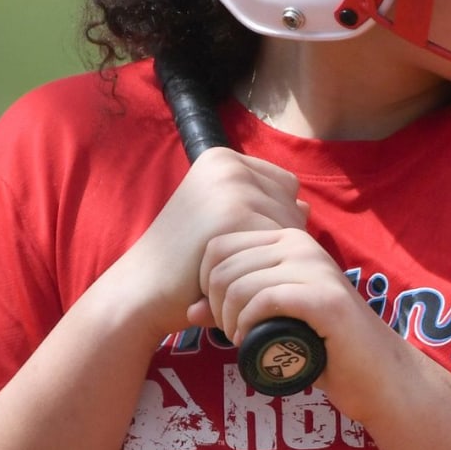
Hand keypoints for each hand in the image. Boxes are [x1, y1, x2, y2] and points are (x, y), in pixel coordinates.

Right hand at [103, 148, 307, 333]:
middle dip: (275, 240)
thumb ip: (259, 208)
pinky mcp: (239, 214)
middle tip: (237, 263)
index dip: (271, 223)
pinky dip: (269, 269)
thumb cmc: (184, 263)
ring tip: (238, 272)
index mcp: (222, 158)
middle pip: (293, 204)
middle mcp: (229, 164)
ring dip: (273, 257)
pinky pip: (284, 245)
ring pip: (293, 226)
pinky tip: (241, 280)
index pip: (285, 187)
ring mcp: (234, 186)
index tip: (239, 244)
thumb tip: (307, 206)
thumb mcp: (220, 223)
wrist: (143, 291)